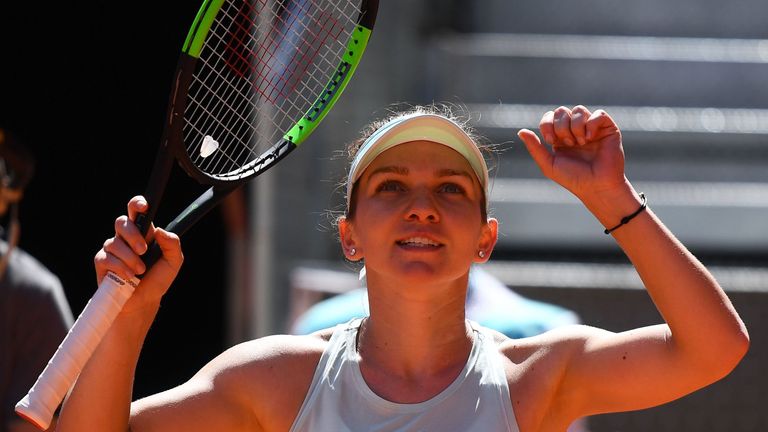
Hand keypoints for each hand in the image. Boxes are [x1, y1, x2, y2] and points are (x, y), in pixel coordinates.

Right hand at [94, 195, 183, 311]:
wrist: (144, 301)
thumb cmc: (158, 279)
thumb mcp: (173, 262)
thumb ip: (172, 244)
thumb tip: (161, 230)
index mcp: (144, 233)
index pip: (136, 212)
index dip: (137, 204)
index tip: (143, 206)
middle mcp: (125, 238)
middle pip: (121, 222)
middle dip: (133, 235)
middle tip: (143, 250)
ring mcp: (112, 249)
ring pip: (114, 243)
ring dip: (130, 258)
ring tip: (140, 271)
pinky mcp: (102, 262)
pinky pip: (107, 258)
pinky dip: (120, 268)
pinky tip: (129, 276)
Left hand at [517, 105, 625, 198]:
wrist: (596, 186)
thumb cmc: (573, 178)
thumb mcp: (548, 164)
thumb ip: (534, 148)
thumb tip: (520, 131)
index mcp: (560, 137)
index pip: (549, 117)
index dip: (547, 124)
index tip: (551, 141)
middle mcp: (575, 130)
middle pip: (561, 111)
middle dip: (561, 127)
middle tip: (568, 144)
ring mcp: (591, 128)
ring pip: (579, 110)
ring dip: (575, 126)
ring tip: (580, 143)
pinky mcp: (608, 129)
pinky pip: (598, 114)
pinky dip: (591, 124)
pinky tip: (589, 138)